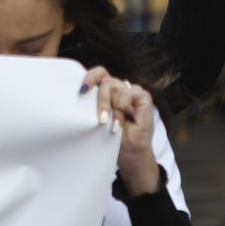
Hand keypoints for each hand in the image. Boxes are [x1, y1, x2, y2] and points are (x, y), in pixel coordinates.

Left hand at [81, 66, 158, 195]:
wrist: (129, 151)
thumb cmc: (111, 136)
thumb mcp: (97, 118)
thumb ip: (93, 103)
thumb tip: (81, 93)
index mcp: (106, 90)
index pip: (98, 74)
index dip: (90, 77)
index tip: (82, 91)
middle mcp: (118, 87)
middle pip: (105, 81)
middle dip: (102, 101)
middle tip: (102, 120)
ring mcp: (130, 90)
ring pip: (115, 87)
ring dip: (114, 109)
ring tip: (115, 125)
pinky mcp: (142, 96)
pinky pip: (128, 93)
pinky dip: (124, 107)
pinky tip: (127, 119)